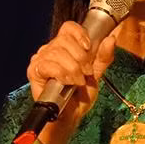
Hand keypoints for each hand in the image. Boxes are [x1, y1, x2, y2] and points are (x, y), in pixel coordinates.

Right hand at [26, 21, 116, 143]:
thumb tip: (111, 39)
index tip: (88, 48)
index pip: (69, 27)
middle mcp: (51, 49)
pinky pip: (48, 65)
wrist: (71, 115)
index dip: (79, 35)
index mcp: (65, 46)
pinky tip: (67, 82)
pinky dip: (61, 73)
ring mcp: (41, 59)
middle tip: (85, 73)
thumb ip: (103, 57)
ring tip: (77, 81)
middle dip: (80, 58)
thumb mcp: (96, 74)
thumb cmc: (80, 95)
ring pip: (57, 52)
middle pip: (64, 40)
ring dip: (72, 69)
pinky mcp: (34, 71)